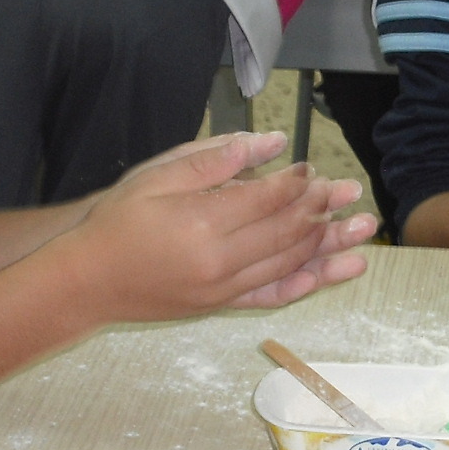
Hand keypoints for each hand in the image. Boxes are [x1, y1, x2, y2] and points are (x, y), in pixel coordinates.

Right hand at [69, 132, 371, 320]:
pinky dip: (306, 283)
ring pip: (289, 263)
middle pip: (287, 231)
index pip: (267, 198)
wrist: (86, 281)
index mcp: (202, 222)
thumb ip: (215, 158)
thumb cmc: (117, 221)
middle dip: (322, 209)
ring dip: (328, 244)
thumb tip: (270, 143)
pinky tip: (332, 273)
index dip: (295, 182)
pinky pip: (273, 295)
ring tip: (362, 228)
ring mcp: (223, 289)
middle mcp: (220, 261)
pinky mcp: (221, 306)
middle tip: (348, 191)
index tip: (311, 167)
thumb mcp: (157, 175)